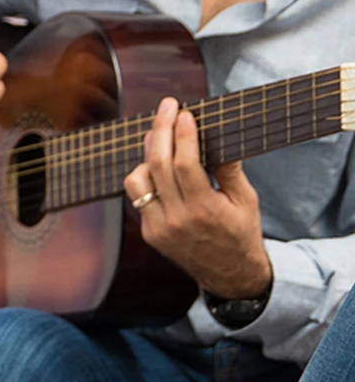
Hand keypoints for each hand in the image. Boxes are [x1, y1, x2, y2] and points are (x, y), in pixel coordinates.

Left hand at [123, 98, 272, 299]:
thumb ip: (229, 169)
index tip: (185, 112)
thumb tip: (218, 134)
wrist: (229, 274)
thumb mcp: (245, 200)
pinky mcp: (148, 233)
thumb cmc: (241, 232)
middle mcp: (176, 220)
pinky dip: (145, 176)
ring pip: (136, 182)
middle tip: (166, 107)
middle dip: (160, 131)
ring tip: (160, 137)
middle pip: (157, 167)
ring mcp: (157, 228)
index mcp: (204, 211)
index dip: (182, 135)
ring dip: (146, 155)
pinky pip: (138, 198)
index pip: (185, 165)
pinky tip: (157, 163)